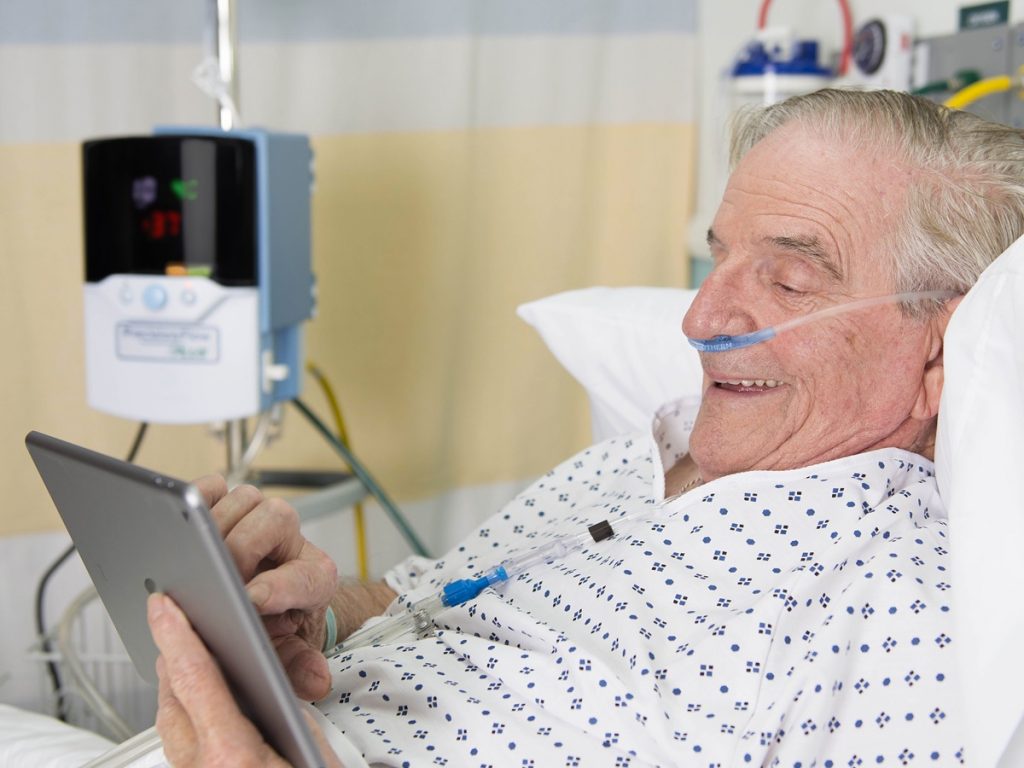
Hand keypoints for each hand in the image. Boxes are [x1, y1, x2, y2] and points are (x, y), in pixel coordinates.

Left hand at [148, 592, 342, 766]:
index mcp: (232, 756)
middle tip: (175, 617)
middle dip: (172, 655)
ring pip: (172, 724)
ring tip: (186, 654)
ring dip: (176, 686)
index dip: (178, 635)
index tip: (164, 605)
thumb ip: (287, 715)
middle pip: (173, 700)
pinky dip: (185, 715)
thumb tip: (267, 684)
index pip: (196, 680)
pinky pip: (181, 746)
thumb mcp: (315, 755)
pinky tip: (200, 705)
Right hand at [194, 475, 338, 699]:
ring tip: (195, 556)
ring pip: (243, 500)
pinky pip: (214, 487)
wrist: (274, 602)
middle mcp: (291, 540)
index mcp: (315, 577)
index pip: (301, 576)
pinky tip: (181, 526)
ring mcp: (261, 518)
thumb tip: (315, 681)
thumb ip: (297, 668)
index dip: (275, 587)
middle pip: (271, 520)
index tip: (250, 601)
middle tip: (214, 577)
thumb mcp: (288, 655)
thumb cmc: (277, 625)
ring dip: (216, 526)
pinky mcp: (232, 505)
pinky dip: (197, 499)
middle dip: (239, 550)